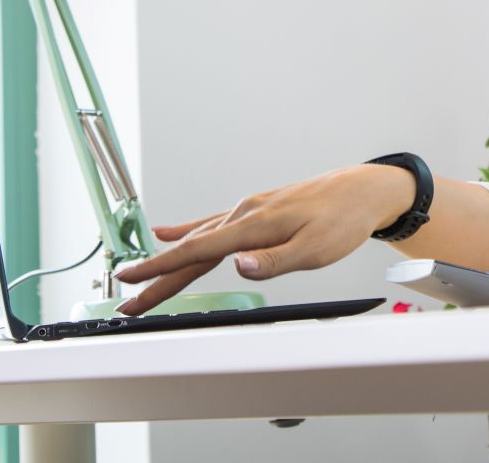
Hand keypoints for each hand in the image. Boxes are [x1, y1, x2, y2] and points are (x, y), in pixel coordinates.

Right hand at [112, 165, 413, 314]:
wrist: (362, 190)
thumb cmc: (343, 220)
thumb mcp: (315, 249)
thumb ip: (275, 261)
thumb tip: (239, 266)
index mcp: (254, 225)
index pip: (198, 252)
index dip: (162, 269)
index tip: (132, 281)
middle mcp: (244, 214)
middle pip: (191, 250)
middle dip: (156, 275)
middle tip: (126, 298)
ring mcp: (248, 210)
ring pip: (198, 239)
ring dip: (167, 259)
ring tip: (139, 276)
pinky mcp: (256, 211)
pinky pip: (212, 223)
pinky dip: (187, 230)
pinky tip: (168, 232)